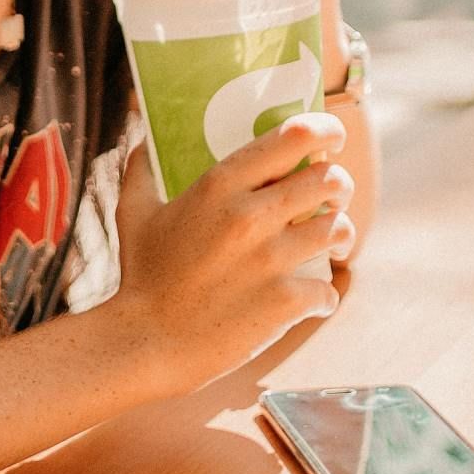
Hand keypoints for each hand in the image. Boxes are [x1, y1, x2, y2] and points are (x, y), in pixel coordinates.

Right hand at [111, 114, 355, 394]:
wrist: (146, 343)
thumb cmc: (141, 276)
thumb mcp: (134, 211)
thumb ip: (142, 168)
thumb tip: (145, 137)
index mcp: (220, 185)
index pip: (295, 137)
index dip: (326, 130)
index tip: (331, 138)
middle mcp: (251, 215)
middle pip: (330, 179)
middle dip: (338, 185)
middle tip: (331, 196)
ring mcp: (271, 260)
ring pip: (339, 229)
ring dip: (339, 235)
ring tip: (330, 244)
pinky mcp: (285, 302)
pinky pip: (329, 288)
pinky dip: (322, 296)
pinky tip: (310, 300)